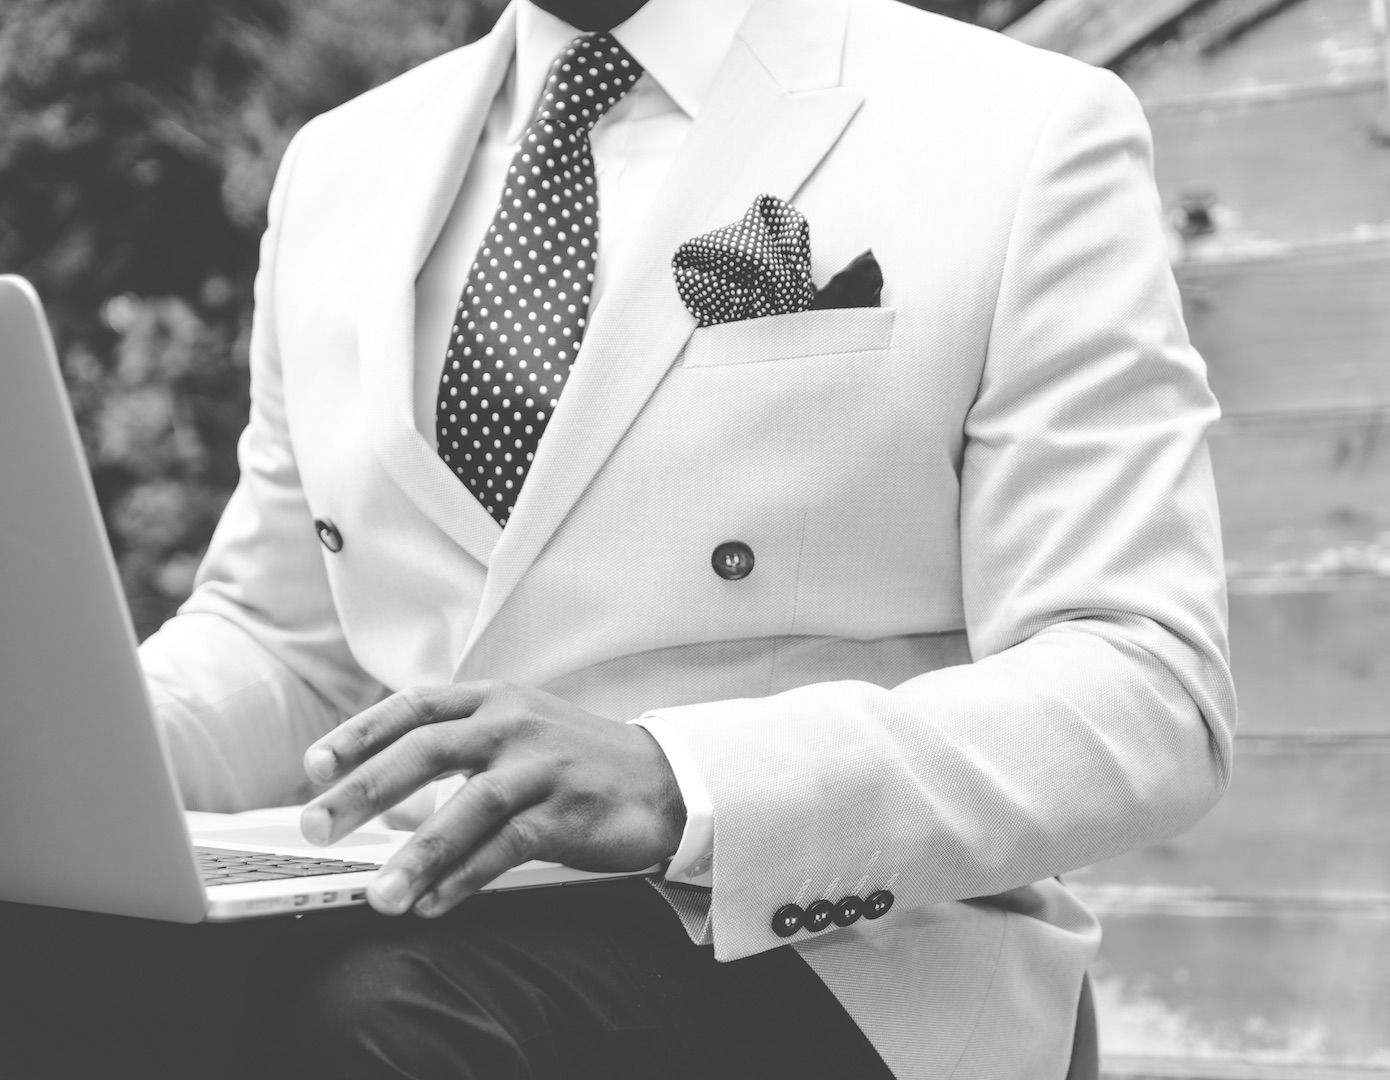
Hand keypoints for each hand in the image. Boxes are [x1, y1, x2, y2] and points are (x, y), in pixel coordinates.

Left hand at [298, 682, 685, 916]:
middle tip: (317, 826)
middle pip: (427, 750)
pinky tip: (434, 902)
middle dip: (364, 790)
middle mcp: (515, 724)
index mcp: (496, 699)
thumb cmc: (576, 762)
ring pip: (468, 806)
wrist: (664, 780)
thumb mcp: (518, 735)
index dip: (359, 734)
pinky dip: (467, 877)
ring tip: (379, 895)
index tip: (314, 767)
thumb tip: (381, 799)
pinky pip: (508, 846)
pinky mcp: (569, 810)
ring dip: (417, 855)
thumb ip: (458, 752)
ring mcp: (544, 766)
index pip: (414, 707)